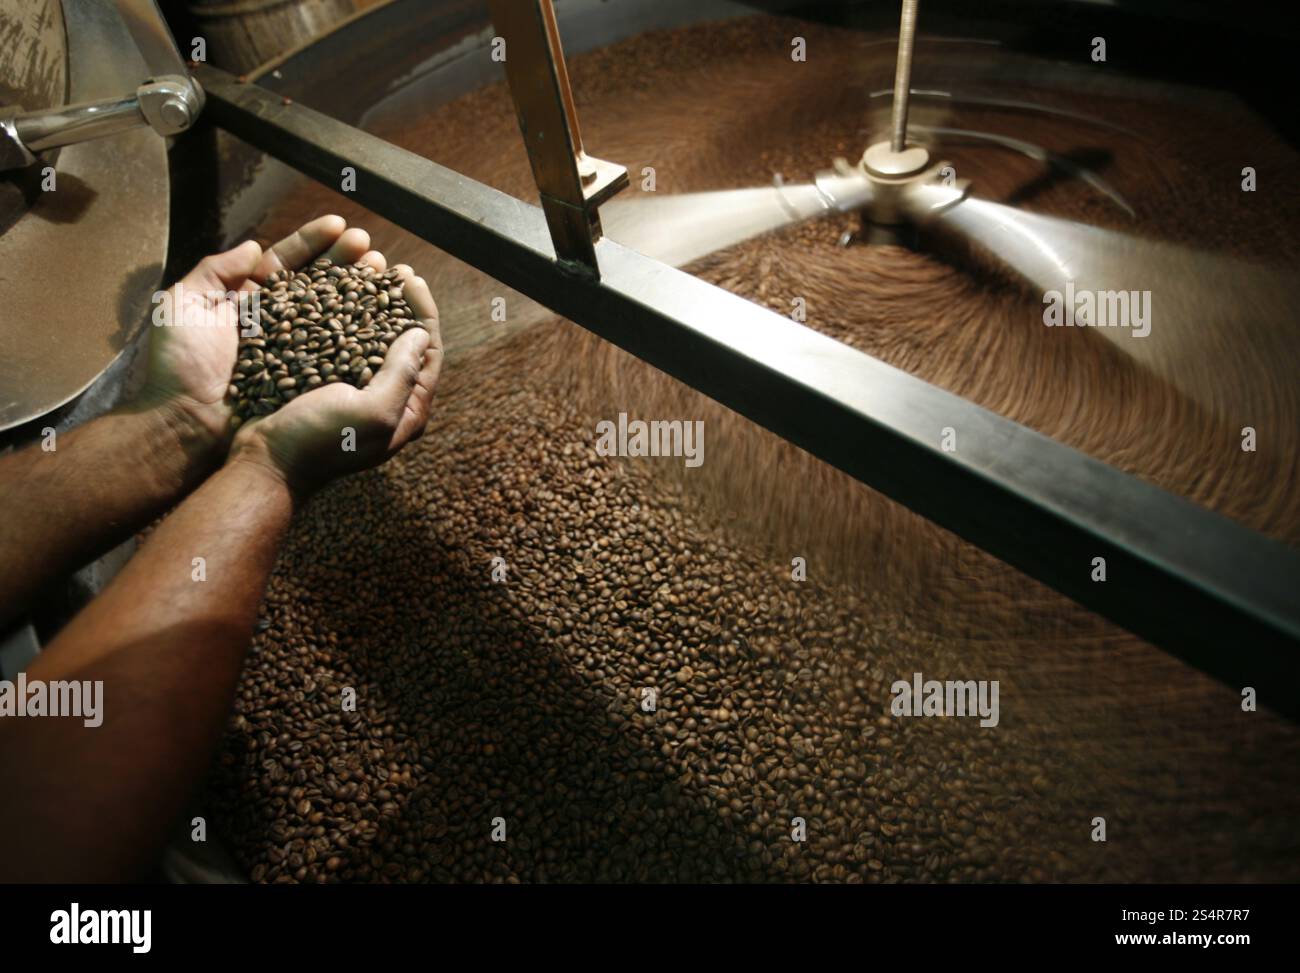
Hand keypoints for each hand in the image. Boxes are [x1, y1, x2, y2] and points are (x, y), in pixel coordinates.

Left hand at [139, 215, 384, 452]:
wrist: (188, 420)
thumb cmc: (179, 364)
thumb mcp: (183, 304)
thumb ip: (215, 270)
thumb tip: (254, 247)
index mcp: (248, 300)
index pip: (286, 262)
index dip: (312, 242)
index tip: (338, 224)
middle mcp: (276, 321)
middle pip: (317, 283)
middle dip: (344, 260)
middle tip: (369, 246)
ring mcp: (294, 348)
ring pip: (332, 312)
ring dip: (358, 289)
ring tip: (382, 271)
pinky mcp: (307, 375)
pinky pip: (335, 349)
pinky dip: (357, 331)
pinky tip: (378, 315)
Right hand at [228, 266, 441, 495]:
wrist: (266, 463)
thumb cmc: (321, 443)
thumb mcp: (373, 411)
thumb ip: (401, 374)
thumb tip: (420, 335)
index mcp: (407, 411)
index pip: (428, 353)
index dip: (423, 312)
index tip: (411, 278)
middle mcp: (385, 399)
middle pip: (402, 342)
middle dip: (400, 303)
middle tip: (393, 269)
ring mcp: (353, 390)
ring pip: (370, 337)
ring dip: (370, 303)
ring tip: (366, 271)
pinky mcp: (324, 381)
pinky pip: (339, 342)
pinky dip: (339, 315)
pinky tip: (333, 290)